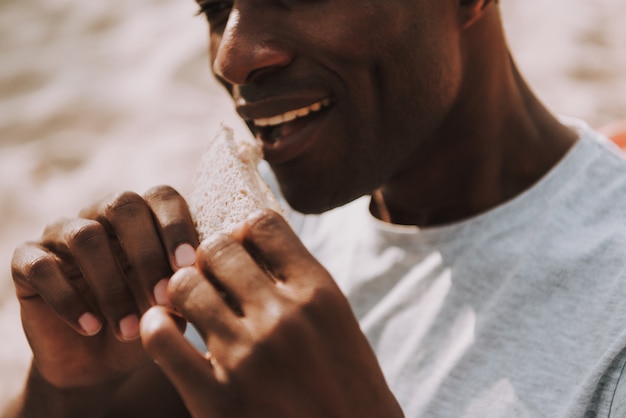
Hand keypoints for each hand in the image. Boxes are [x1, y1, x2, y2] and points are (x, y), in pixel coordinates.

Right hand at [11, 186, 197, 389]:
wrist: (100, 359)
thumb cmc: (147, 322)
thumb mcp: (174, 305)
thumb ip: (189, 284)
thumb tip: (204, 272)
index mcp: (145, 216)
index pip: (163, 197)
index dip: (177, 226)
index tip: (188, 267)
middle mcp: (103, 215)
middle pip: (123, 204)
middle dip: (146, 253)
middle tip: (161, 299)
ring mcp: (63, 233)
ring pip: (85, 236)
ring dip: (112, 286)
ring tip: (129, 328)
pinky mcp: (29, 260)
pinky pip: (41, 265)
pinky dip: (69, 300)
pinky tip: (91, 328)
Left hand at [141, 210, 403, 417]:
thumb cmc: (347, 387)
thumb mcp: (337, 323)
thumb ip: (298, 281)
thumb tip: (247, 239)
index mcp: (319, 294)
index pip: (262, 225)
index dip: (243, 232)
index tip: (240, 250)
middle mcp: (283, 317)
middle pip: (217, 249)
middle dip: (210, 259)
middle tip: (213, 281)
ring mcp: (247, 357)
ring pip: (185, 285)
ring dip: (184, 291)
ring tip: (193, 308)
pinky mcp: (216, 399)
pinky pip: (160, 338)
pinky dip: (155, 326)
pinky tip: (168, 331)